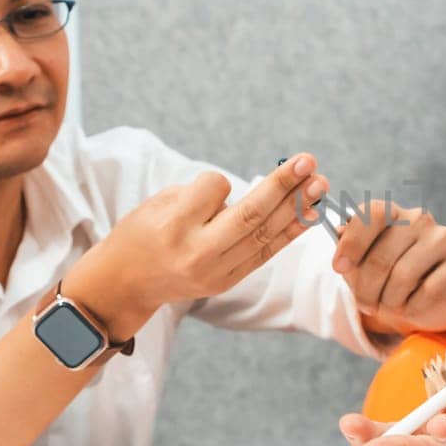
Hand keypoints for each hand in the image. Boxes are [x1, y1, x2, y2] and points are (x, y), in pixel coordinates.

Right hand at [64, 154, 327, 338]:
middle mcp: (198, 252)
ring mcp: (217, 271)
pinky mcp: (229, 281)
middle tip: (309, 162)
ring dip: (296, 207)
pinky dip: (290, 232)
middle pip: (250, 215)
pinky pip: (266, 253)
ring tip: (320, 184)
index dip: (217, 181)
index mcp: (174, 227)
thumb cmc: (141, 233)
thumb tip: (250, 191)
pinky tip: (311, 212)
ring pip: (265, 235)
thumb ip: (200, 197)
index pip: (213, 190)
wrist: (125, 284)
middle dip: (283, 186)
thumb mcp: (157, 204)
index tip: (209, 185)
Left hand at [331, 200, 445, 334]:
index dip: (352, 242)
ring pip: (403, 276)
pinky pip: (428, 291)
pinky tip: (415, 306)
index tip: (339, 267)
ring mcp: (443, 239)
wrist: (440, 298)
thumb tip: (338, 232)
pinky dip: (414, 307)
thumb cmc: (396, 278)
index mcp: (394, 214)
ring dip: (390, 301)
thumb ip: (350, 249)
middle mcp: (420, 220)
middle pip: (381, 256)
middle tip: (366, 305)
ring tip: (392, 305)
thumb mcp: (366, 266)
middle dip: (366, 289)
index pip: (372, 213)